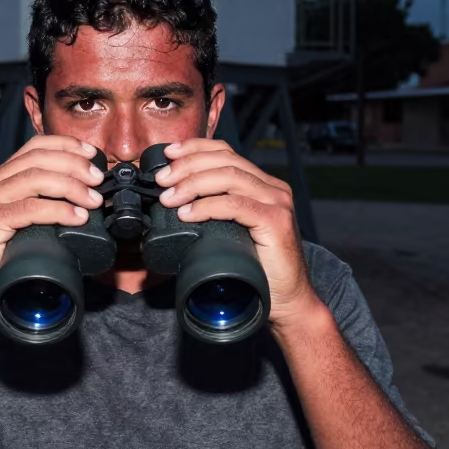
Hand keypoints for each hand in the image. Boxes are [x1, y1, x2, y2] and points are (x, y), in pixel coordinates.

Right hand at [0, 135, 106, 326]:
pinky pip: (30, 208)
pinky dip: (58, 210)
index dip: (65, 145)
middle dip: (74, 165)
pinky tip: (76, 217)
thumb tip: (83, 198)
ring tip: (93, 200)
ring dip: (72, 186)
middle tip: (97, 180)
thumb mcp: (21, 225)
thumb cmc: (0, 264)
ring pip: (36, 178)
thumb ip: (39, 206)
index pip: (34, 147)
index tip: (91, 153)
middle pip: (38, 158)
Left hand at [153, 138, 324, 327]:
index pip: (226, 152)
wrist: (286, 300)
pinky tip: (188, 214)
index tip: (168, 153)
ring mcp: (276, 202)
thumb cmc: (255, 269)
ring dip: (192, 184)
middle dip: (188, 166)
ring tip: (169, 198)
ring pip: (229, 178)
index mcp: (262, 184)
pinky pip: (236, 205)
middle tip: (162, 180)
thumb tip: (172, 202)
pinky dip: (207, 206)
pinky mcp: (276, 221)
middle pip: (225, 160)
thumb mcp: (230, 232)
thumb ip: (214, 212)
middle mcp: (272, 187)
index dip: (195, 148)